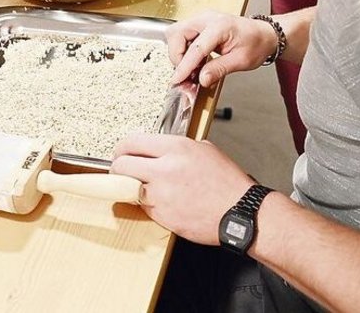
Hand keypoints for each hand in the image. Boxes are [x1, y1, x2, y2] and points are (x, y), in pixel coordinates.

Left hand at [111, 134, 254, 244]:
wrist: (241, 212)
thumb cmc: (227, 182)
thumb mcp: (205, 150)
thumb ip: (177, 148)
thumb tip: (158, 151)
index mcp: (175, 148)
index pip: (132, 142)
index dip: (121, 148)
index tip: (120, 152)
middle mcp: (165, 169)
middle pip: (121, 165)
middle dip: (118, 168)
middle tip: (121, 171)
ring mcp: (162, 195)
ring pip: (128, 188)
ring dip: (131, 188)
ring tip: (143, 187)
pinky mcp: (163, 216)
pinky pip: (143, 207)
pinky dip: (147, 204)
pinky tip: (161, 201)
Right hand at [166, 9, 275, 87]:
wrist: (264, 34)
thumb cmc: (256, 43)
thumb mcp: (241, 61)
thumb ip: (219, 69)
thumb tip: (202, 79)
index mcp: (220, 26)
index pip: (196, 47)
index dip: (185, 66)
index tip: (178, 79)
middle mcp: (207, 18)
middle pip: (177, 34)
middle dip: (177, 55)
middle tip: (187, 72)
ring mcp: (201, 19)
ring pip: (176, 33)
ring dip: (179, 52)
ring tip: (193, 67)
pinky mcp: (199, 24)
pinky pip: (182, 35)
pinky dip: (183, 50)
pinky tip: (195, 61)